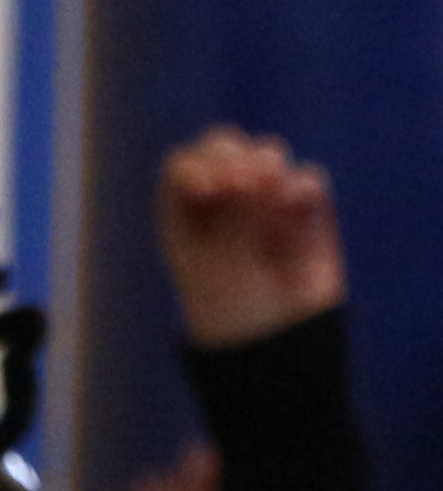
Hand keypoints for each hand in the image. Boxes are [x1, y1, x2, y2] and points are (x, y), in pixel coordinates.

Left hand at [152, 127, 342, 348]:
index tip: (209, 189)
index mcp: (184, 216)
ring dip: (265, 162)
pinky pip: (307, 179)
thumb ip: (234, 213)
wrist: (276, 343)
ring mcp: (264, 204)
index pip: (184, 166)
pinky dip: (300, 183)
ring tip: (265, 191)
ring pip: (267, 155)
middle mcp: (222, 203)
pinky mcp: (305, 213)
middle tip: (237, 184)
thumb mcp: (218, 264)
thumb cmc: (231, 310)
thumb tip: (266, 164)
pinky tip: (292, 202)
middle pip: (223, 147)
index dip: (196, 165)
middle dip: (230, 154)